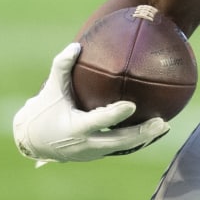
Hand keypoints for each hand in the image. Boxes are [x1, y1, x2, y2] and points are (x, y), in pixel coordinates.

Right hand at [12, 43, 170, 163]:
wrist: (34, 141)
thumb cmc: (44, 110)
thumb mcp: (51, 88)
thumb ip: (62, 66)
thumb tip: (77, 45)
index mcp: (75, 128)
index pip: (98, 121)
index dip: (115, 115)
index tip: (132, 105)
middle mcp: (86, 144)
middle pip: (119, 141)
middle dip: (141, 134)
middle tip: (161, 122)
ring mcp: (93, 152)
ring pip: (123, 147)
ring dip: (144, 139)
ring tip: (165, 126)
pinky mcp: (98, 154)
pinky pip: (120, 148)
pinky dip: (136, 140)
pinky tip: (154, 130)